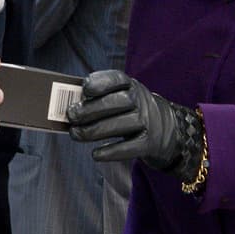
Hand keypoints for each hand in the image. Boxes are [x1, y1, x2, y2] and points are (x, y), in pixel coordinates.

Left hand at [67, 70, 203, 183]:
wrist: (165, 128)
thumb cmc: (130, 110)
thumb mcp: (120, 96)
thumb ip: (98, 98)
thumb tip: (69, 105)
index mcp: (131, 85)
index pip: (117, 79)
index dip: (100, 82)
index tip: (84, 89)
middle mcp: (141, 101)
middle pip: (116, 103)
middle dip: (90, 110)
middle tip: (71, 116)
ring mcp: (147, 122)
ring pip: (120, 125)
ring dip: (94, 131)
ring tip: (76, 134)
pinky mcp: (149, 143)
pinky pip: (129, 147)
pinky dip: (111, 152)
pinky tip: (95, 154)